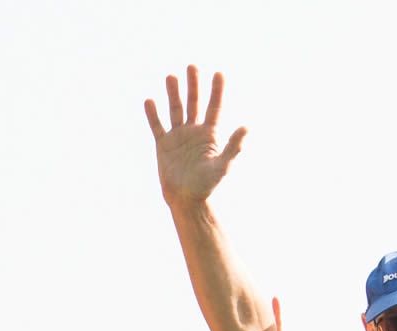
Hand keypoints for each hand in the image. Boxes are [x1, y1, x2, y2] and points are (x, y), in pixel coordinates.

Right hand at [144, 66, 248, 206]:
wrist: (186, 198)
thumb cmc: (207, 184)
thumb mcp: (222, 165)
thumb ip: (233, 146)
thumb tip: (246, 127)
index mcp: (210, 134)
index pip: (215, 107)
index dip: (217, 90)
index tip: (219, 73)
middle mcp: (194, 131)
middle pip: (194, 102)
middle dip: (193, 85)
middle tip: (192, 66)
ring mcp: (178, 136)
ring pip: (175, 109)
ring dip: (173, 93)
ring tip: (171, 76)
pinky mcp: (164, 144)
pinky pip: (157, 126)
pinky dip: (153, 114)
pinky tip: (150, 101)